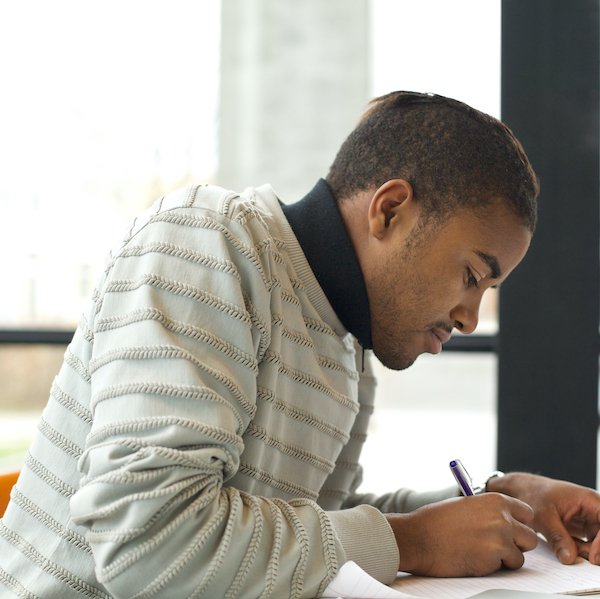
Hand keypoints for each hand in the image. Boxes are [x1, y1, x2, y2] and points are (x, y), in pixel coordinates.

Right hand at [385, 493, 537, 576]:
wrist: (419, 537)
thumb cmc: (436, 521)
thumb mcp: (466, 506)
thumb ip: (488, 511)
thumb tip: (505, 522)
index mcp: (495, 500)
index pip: (526, 513)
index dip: (519, 523)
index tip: (512, 529)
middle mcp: (502, 518)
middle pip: (530, 537)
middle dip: (517, 544)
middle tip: (498, 546)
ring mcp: (500, 539)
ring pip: (520, 556)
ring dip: (505, 558)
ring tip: (482, 553)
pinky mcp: (494, 559)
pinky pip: (506, 568)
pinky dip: (494, 567)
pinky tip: (475, 558)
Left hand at [488, 472, 599, 565]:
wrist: (521, 491)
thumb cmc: (532, 494)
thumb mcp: (543, 516)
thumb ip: (557, 537)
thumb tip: (569, 559)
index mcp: (588, 500)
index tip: (593, 557)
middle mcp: (593, 510)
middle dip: (597, 550)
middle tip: (583, 560)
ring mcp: (588, 520)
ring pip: (598, 543)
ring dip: (588, 552)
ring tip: (568, 553)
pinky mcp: (581, 529)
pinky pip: (588, 545)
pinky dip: (580, 552)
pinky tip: (566, 552)